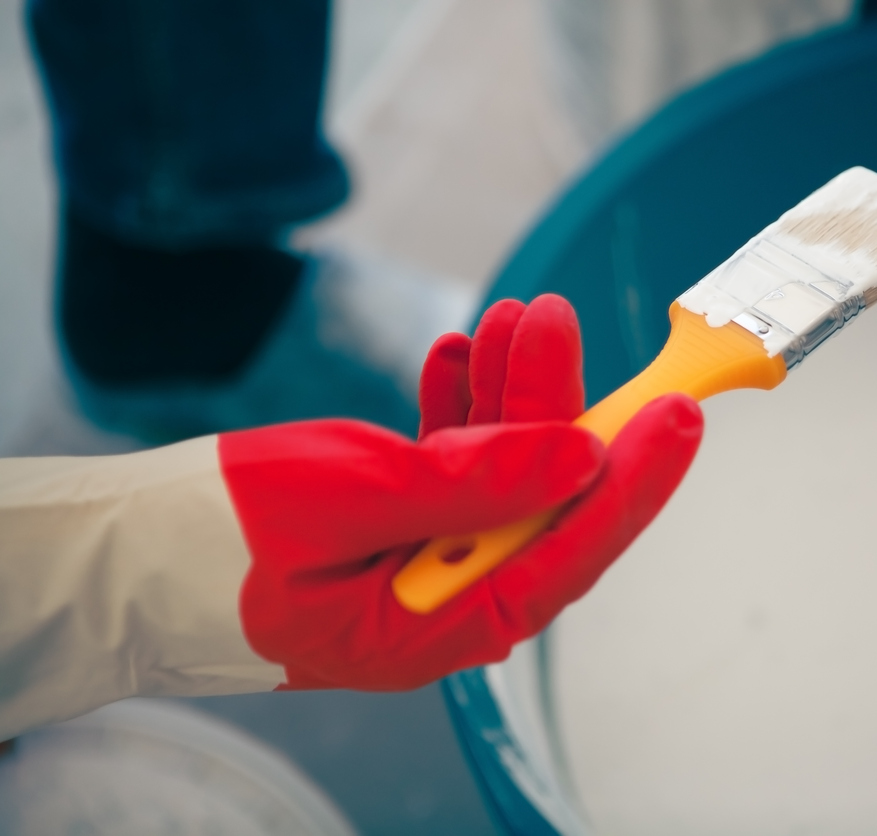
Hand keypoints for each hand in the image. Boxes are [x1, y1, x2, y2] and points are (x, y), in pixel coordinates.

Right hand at [220, 294, 702, 689]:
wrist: (119, 560)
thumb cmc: (211, 547)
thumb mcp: (350, 500)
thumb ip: (473, 482)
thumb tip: (581, 456)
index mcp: (442, 626)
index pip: (568, 553)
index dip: (633, 481)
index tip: (679, 411)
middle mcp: (447, 600)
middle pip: (538, 498)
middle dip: (555, 404)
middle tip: (556, 318)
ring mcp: (424, 560)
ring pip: (498, 470)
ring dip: (509, 394)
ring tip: (514, 319)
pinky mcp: (399, 524)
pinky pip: (452, 464)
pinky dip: (459, 408)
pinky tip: (459, 355)